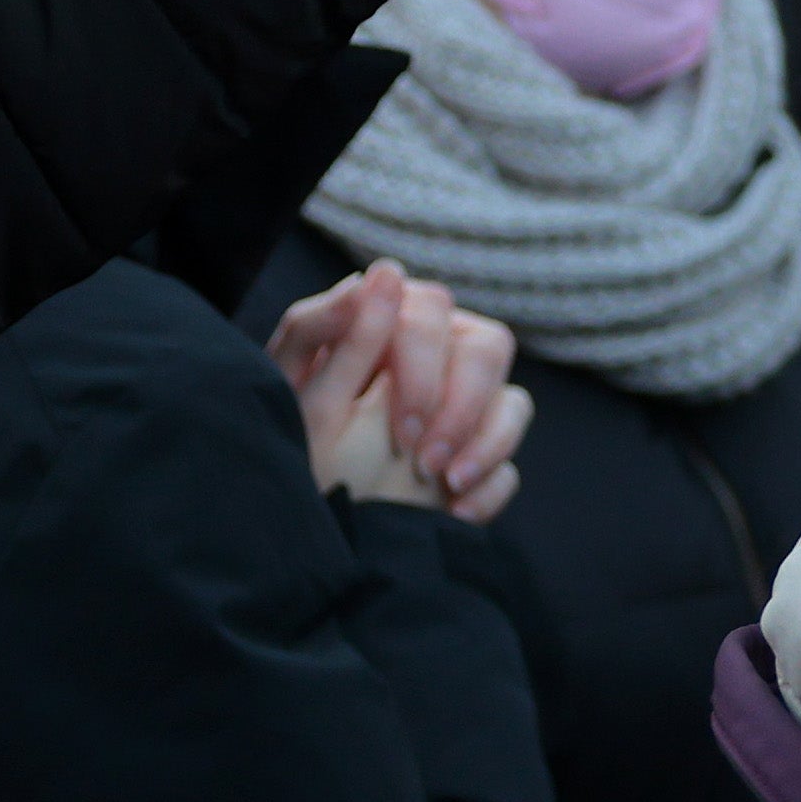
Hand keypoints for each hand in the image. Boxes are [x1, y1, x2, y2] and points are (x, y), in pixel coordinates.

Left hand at [274, 261, 531, 525]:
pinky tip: (455, 512)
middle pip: (489, 346)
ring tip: (445, 483)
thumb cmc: (286, 443)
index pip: (434, 310)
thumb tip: (387, 273)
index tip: (401, 430)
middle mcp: (436, 359)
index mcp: (389, 327)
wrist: (292, 528)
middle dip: (461, 407)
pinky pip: (509, 470)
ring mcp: (461, 413)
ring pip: (514, 402)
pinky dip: (488, 490)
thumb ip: (335, 329)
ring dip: (488, 443)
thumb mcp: (296, 392)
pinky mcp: (473, 465)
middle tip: (423, 461)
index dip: (426, 368)